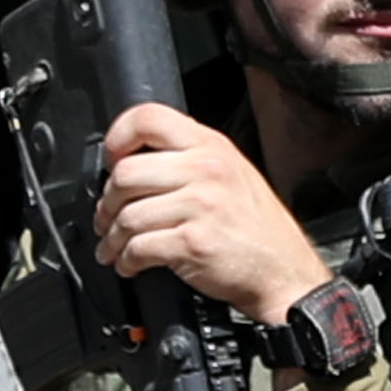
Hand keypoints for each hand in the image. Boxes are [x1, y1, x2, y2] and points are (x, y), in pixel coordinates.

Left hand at [96, 99, 327, 323]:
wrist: (284, 272)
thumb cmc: (258, 228)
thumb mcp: (233, 172)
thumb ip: (190, 158)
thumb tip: (135, 161)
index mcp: (211, 146)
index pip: (148, 118)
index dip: (117, 137)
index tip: (111, 160)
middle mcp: (205, 170)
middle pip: (125, 173)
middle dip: (106, 202)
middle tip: (107, 217)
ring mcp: (200, 206)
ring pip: (126, 215)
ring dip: (111, 238)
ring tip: (114, 247)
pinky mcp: (192, 243)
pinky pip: (138, 248)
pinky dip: (126, 260)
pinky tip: (130, 264)